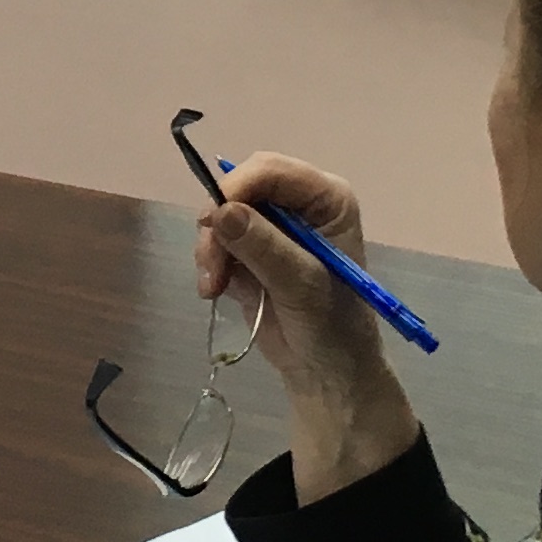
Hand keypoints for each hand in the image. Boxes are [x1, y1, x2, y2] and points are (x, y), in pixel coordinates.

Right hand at [194, 154, 391, 412]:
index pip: (273, 170)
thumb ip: (264, 247)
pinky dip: (209, 263)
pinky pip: (216, 240)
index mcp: (325, 199)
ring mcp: (272, 228)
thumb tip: (222, 211)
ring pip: (222, 215)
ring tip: (213, 287)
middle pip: (241, 188)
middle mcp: (298, 205)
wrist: (325, 371)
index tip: (212, 220)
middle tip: (211, 267)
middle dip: (219, 225)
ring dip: (210, 249)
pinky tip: (215, 290)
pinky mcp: (249, 251)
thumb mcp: (302, 285)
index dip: (238, 187)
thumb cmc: (332, 326)